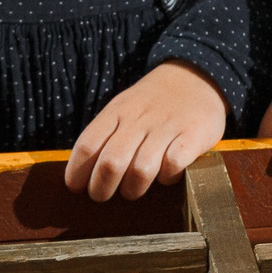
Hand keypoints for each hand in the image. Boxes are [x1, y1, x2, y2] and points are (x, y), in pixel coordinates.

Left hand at [66, 61, 227, 201]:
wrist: (195, 77)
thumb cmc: (152, 104)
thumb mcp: (123, 109)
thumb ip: (104, 136)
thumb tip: (81, 175)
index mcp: (116, 113)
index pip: (87, 146)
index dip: (76, 173)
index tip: (77, 188)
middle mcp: (139, 120)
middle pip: (111, 163)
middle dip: (101, 189)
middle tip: (103, 196)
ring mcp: (166, 128)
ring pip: (141, 170)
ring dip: (133, 188)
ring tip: (134, 189)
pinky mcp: (192, 136)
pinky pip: (174, 165)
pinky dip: (167, 177)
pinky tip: (166, 175)